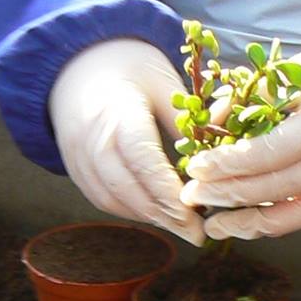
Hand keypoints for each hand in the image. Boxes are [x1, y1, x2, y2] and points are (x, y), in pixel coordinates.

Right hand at [47, 38, 202, 244]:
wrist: (78, 66)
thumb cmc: (130, 70)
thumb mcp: (163, 82)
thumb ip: (188, 119)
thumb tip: (225, 153)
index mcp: (117, 111)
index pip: (143, 159)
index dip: (169, 191)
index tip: (196, 213)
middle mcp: (91, 138)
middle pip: (128, 188)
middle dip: (164, 215)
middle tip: (197, 233)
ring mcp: (78, 157)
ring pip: (114, 200)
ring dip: (150, 217)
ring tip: (182, 227)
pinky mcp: (75, 170)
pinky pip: (103, 200)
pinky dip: (131, 211)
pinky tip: (157, 215)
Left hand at [178, 30, 300, 240]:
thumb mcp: (296, 75)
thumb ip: (251, 99)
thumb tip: (208, 124)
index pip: (266, 155)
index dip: (227, 165)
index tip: (196, 168)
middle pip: (272, 190)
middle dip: (226, 196)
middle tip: (191, 196)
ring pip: (289, 218)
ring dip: (245, 223)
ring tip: (212, 224)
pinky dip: (272, 223)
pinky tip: (244, 221)